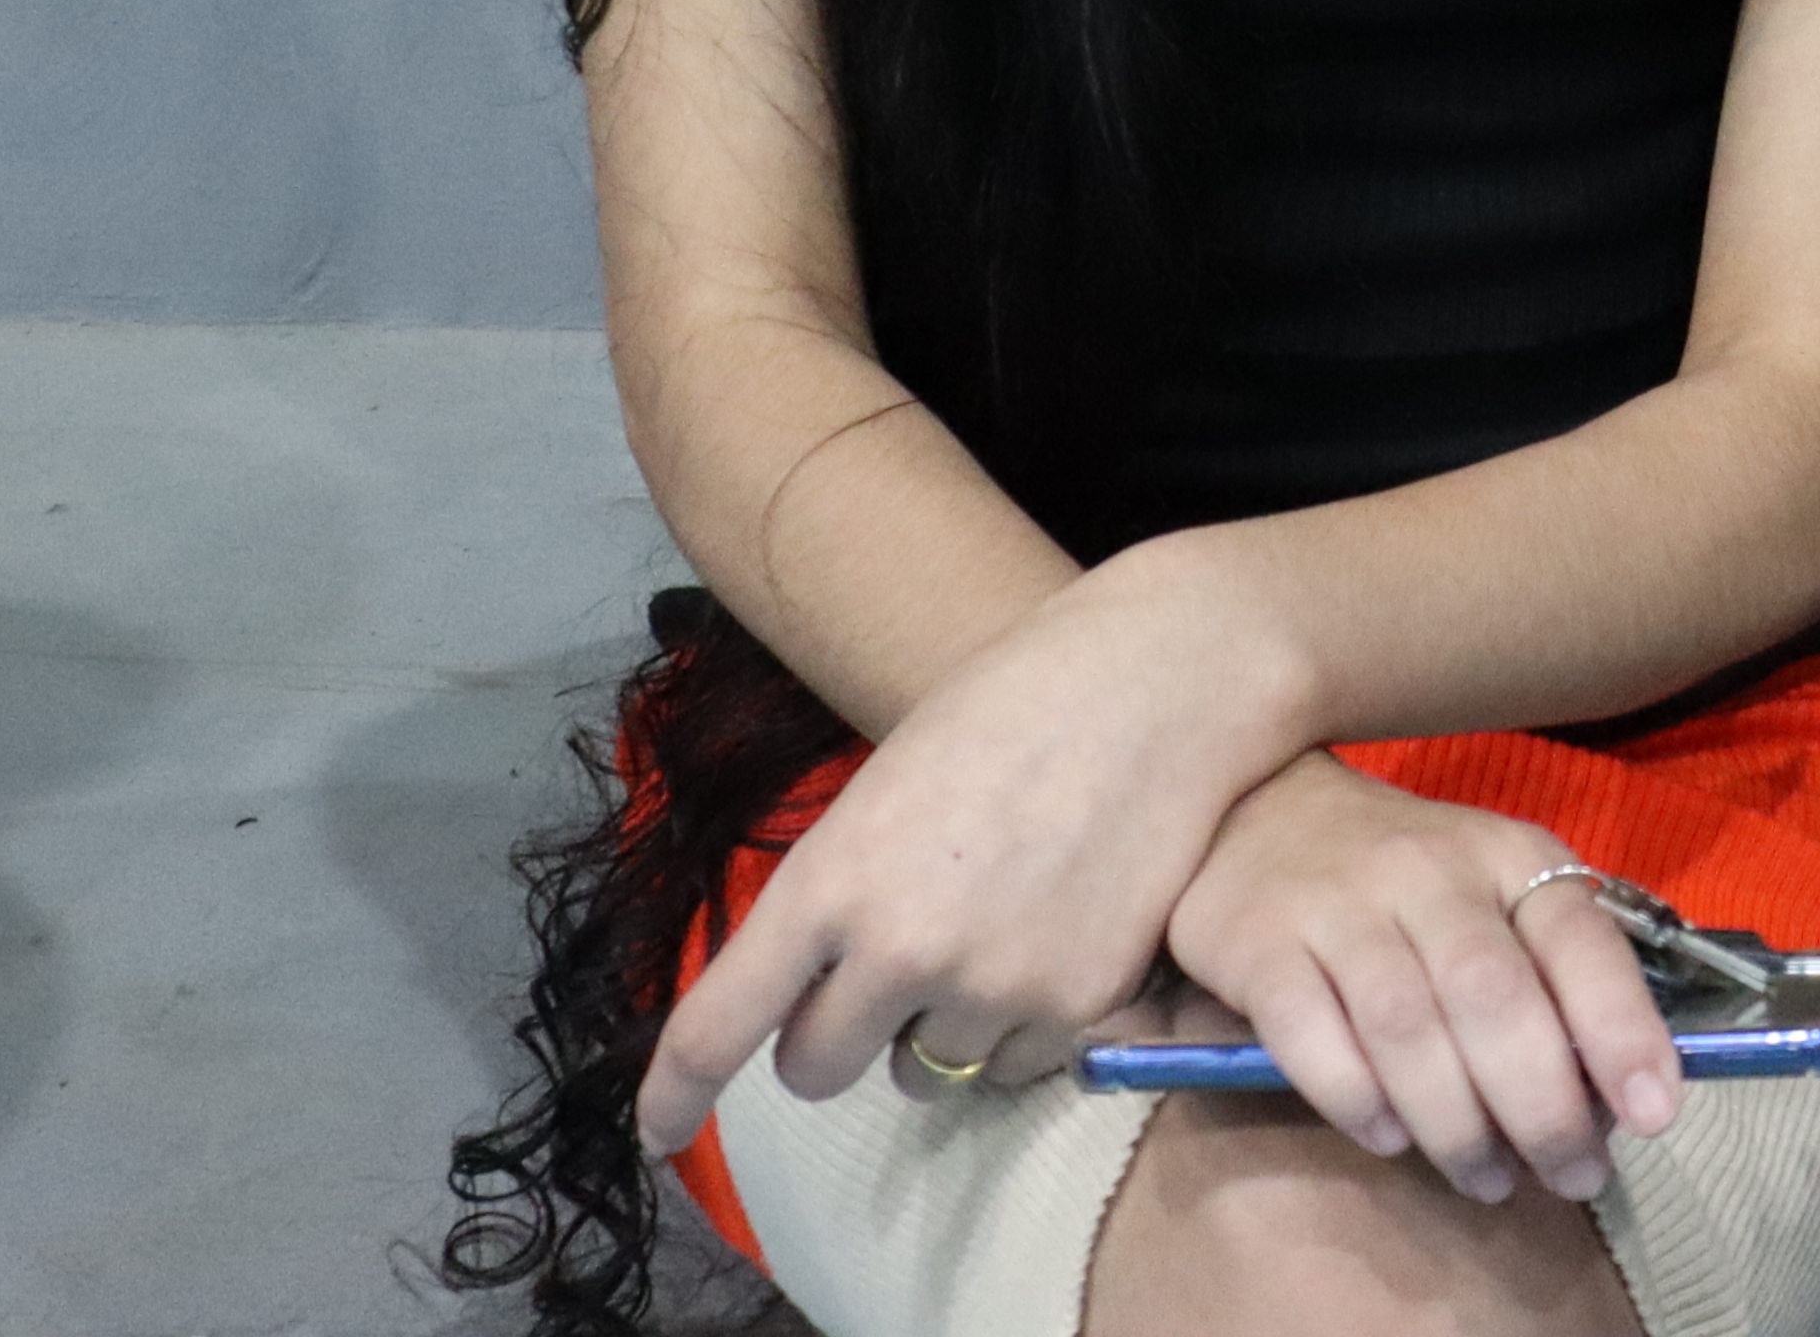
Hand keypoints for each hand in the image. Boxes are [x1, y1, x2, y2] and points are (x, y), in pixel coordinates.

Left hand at [629, 547, 1306, 1160]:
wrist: (1163, 685)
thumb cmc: (1016, 707)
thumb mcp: (890, 786)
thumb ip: (845, 892)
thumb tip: (828, 989)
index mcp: (829, 880)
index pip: (719, 1024)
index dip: (676, 1092)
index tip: (656, 1134)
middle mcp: (897, 951)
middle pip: (816, 1069)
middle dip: (835, 1036)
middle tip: (886, 974)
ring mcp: (990, 985)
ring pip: (924, 1072)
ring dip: (938, 1028)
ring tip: (998, 927)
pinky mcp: (1076, 1007)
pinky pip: (1014, 1068)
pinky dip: (1020, 1030)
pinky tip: (1055, 940)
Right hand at [1156, 756, 1688, 1207]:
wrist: (1258, 811)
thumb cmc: (1405, 880)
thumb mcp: (1493, 895)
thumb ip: (1549, 979)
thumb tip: (1608, 1102)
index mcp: (1507, 856)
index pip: (1580, 939)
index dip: (1622, 1028)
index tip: (1654, 1114)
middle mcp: (1429, 871)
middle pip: (1494, 997)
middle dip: (1542, 1107)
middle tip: (1570, 1176)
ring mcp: (1338, 904)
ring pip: (1406, 1028)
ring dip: (1457, 1124)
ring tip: (1487, 1180)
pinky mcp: (1258, 943)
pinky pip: (1310, 1035)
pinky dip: (1357, 1099)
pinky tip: (1390, 1138)